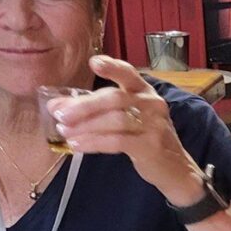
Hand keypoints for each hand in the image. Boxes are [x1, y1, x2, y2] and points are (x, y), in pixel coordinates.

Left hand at [49, 55, 207, 205]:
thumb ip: (93, 110)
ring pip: (114, 120)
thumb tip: (56, 106)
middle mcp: (151, 103)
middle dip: (85, 106)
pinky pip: (117, 141)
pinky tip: (78, 146)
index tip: (93, 62)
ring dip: (85, 127)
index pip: (128, 73)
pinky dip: (94, 143)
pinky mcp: (150, 146)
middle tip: (60, 115)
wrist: (175, 168)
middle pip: (115, 98)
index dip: (112, 66)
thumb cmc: (145, 138)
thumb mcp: (125, 119)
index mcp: (144, 91)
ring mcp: (153, 124)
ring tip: (64, 133)